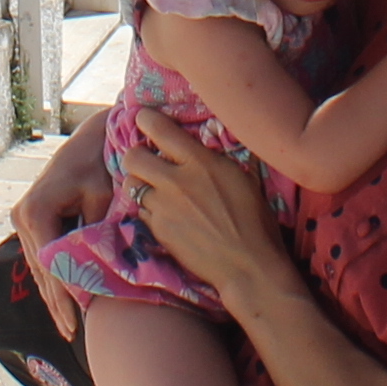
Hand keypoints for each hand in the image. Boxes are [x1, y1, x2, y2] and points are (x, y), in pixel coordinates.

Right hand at [11, 151, 109, 314]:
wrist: (91, 136)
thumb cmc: (100, 163)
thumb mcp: (101, 198)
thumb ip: (93, 235)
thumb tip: (94, 274)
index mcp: (36, 211)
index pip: (51, 264)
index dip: (64, 295)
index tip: (78, 321)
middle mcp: (23, 216)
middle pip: (42, 270)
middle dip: (58, 302)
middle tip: (74, 334)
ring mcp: (23, 218)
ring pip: (40, 267)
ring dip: (54, 295)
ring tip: (69, 326)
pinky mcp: (31, 220)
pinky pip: (41, 256)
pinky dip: (53, 278)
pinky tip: (63, 301)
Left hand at [116, 107, 293, 313]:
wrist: (248, 266)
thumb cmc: (255, 221)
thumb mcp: (241, 178)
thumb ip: (212, 160)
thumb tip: (197, 147)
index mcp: (201, 162)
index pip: (160, 130)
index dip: (147, 120)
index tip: (144, 119)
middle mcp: (176, 181)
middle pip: (133, 156)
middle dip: (137, 155)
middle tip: (148, 161)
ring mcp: (163, 208)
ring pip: (131, 185)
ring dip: (138, 184)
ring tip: (152, 189)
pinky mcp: (158, 231)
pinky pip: (140, 211)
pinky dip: (147, 209)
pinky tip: (162, 213)